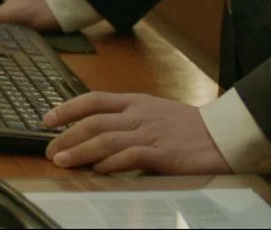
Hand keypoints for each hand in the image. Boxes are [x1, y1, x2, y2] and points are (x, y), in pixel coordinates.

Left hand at [42, 92, 229, 174]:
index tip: (47, 119)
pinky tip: (98, 169)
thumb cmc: (189, 128)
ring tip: (62, 160)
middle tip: (49, 150)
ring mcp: (151, 133)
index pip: (94, 101)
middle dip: (67, 136)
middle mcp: (139, 115)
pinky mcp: (163, 154)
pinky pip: (131, 156)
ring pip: (106, 139)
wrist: (223, 135)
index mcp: (136, 102)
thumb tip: (97, 131)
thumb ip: (128, 118)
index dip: (67, 108)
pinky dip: (111, 163)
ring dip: (80, 150)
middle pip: (94, 122)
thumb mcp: (155, 113)